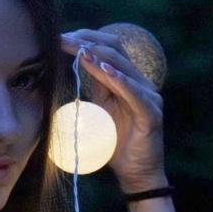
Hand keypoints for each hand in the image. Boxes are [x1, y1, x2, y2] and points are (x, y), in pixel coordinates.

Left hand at [59, 28, 165, 191]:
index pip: (109, 48)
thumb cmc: (117, 145)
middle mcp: (141, 83)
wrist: (136, 174)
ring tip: (80, 51)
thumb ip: (94, 90)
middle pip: (116, 50)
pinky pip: (135, 94)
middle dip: (87, 42)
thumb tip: (73, 69)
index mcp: (127, 80)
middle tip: (64, 40)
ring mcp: (149, 97)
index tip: (61, 38)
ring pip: (124, 69)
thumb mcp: (100, 111)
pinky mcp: (151, 114)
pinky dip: (120, 81)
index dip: (86, 39)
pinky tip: (105, 71)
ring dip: (99, 57)